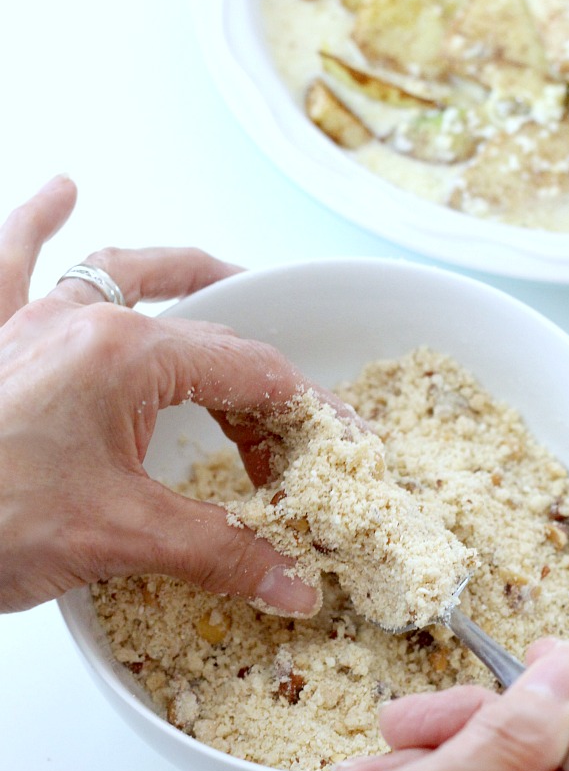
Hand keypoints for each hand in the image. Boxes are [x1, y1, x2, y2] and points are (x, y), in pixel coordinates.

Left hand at [0, 176, 329, 613]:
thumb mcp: (117, 536)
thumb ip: (216, 552)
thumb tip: (291, 582)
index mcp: (126, 355)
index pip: (249, 370)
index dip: (305, 408)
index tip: (334, 439)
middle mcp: (82, 321)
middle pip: (201, 335)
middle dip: (254, 386)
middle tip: (283, 437)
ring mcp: (32, 324)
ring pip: (120, 271)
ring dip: (178, 272)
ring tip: (225, 272)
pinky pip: (13, 260)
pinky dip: (35, 223)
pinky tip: (56, 188)